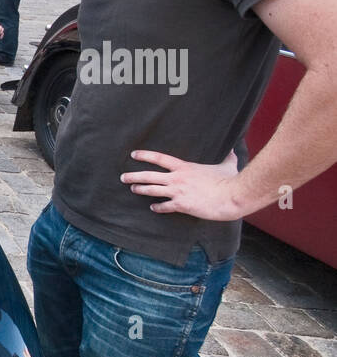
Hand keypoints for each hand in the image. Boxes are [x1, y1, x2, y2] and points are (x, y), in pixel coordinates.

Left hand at [120, 149, 243, 219]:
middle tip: (123, 177)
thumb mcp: (227, 164)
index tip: (133, 154)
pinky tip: (152, 208)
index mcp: (185, 167)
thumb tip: (233, 148)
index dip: (145, 155)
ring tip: (132, 189)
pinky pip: (164, 207)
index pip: (159, 158)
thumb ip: (227, 156)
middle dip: (134, 176)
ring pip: (152, 190)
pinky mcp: (181, 205)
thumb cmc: (230, 180)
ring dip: (140, 190)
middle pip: (149, 176)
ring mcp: (177, 192)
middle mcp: (177, 179)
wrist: (231, 196)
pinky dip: (157, 208)